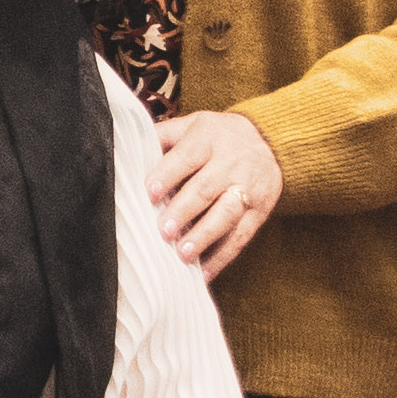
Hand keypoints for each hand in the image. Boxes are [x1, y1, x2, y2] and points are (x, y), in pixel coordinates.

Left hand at [148, 109, 284, 276]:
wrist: (270, 141)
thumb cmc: (217, 137)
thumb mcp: (193, 125)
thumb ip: (163, 137)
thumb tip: (126, 151)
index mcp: (209, 139)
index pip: (187, 157)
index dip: (168, 174)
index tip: (150, 193)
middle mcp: (231, 163)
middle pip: (206, 188)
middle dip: (184, 211)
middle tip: (164, 231)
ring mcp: (248, 189)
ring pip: (226, 214)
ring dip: (204, 236)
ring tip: (184, 253)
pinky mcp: (259, 211)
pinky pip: (241, 236)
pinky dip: (223, 256)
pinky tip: (204, 272)